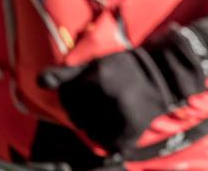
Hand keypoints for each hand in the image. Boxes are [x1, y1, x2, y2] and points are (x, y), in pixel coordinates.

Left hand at [38, 27, 207, 152]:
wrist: (167, 73)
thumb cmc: (127, 67)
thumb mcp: (98, 63)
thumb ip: (67, 74)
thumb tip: (39, 81)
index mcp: (98, 75)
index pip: (67, 96)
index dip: (73, 95)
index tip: (88, 89)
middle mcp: (109, 94)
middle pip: (76, 115)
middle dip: (83, 110)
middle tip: (101, 100)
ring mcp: (122, 112)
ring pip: (90, 131)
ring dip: (94, 126)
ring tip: (109, 111)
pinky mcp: (133, 128)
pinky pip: (110, 144)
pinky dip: (111, 138)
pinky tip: (117, 125)